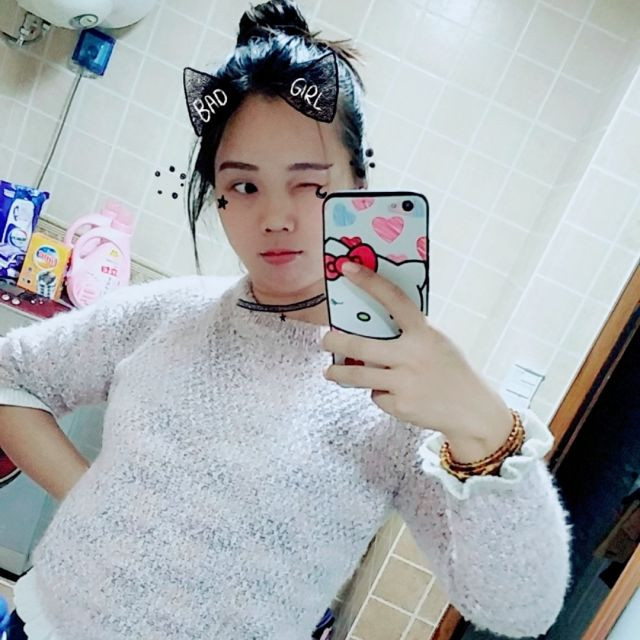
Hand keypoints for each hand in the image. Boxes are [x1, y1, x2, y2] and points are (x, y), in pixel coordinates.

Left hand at [321, 262, 512, 459]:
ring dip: (338, 372)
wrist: (472, 411)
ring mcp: (405, 381)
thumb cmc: (451, 371)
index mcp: (424, 332)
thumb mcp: (437, 343)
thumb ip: (410, 334)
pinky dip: (378, 393)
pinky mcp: (399, 405)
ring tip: (330, 371)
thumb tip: (369, 326)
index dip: (369, 281)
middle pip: (359, 345)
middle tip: (325, 339)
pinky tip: (391, 393)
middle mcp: (412, 354)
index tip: (347, 267)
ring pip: (357, 374)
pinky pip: (376, 395)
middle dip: (334, 341)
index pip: (393, 299)